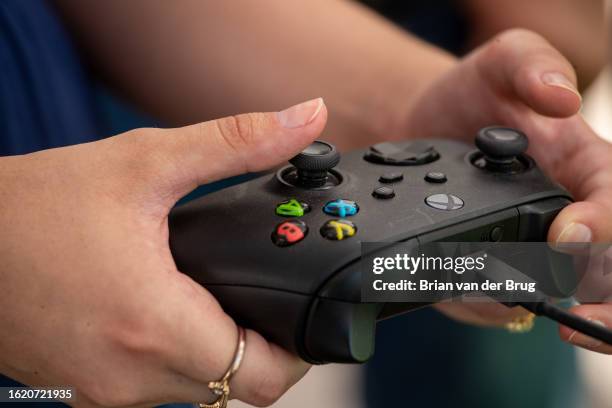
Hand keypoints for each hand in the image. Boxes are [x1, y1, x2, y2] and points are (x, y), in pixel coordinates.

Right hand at [0, 98, 326, 405]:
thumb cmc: (36, 204)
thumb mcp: (147, 162)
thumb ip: (238, 142)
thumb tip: (307, 118)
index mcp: (152, 324)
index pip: (260, 378)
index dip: (294, 352)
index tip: (297, 313)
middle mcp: (128, 374)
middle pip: (235, 387)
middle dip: (262, 348)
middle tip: (261, 296)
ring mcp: (102, 390)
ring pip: (196, 390)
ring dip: (218, 351)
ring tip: (215, 296)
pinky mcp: (82, 389)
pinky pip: (154, 388)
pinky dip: (176, 357)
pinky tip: (171, 311)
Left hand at [402, 29, 611, 352]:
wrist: (421, 125)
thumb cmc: (470, 95)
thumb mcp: (502, 62)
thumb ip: (531, 67)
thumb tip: (562, 98)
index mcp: (587, 167)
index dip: (602, 226)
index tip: (567, 232)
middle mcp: (567, 212)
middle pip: (603, 265)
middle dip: (596, 293)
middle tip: (574, 319)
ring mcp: (531, 242)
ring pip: (556, 290)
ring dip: (539, 307)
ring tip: (506, 305)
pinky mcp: (494, 263)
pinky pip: (502, 297)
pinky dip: (489, 304)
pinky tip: (466, 294)